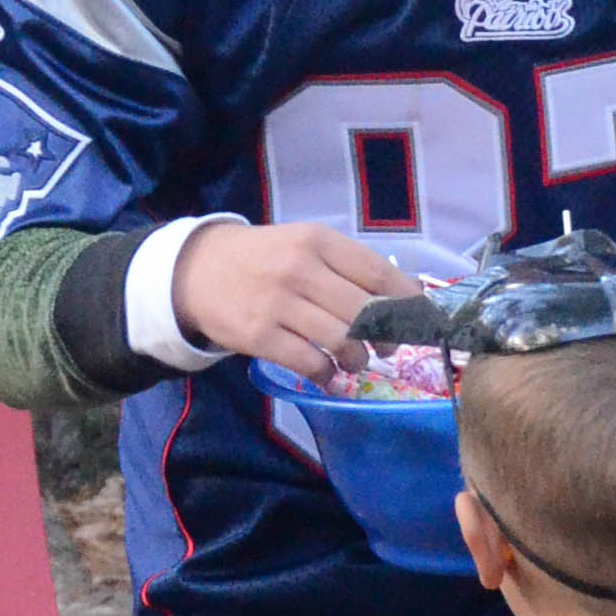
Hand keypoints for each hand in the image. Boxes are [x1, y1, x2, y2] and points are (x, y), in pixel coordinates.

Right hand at [172, 219, 410, 378]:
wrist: (197, 270)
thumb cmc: (263, 259)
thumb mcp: (305, 245)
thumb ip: (348, 267)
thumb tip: (406, 296)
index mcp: (319, 242)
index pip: (380, 273)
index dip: (407, 302)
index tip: (418, 320)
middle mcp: (301, 269)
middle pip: (365, 311)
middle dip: (385, 337)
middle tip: (385, 348)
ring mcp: (279, 304)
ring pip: (341, 340)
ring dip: (356, 359)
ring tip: (352, 361)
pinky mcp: (260, 336)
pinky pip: (309, 362)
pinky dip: (326, 374)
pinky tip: (326, 373)